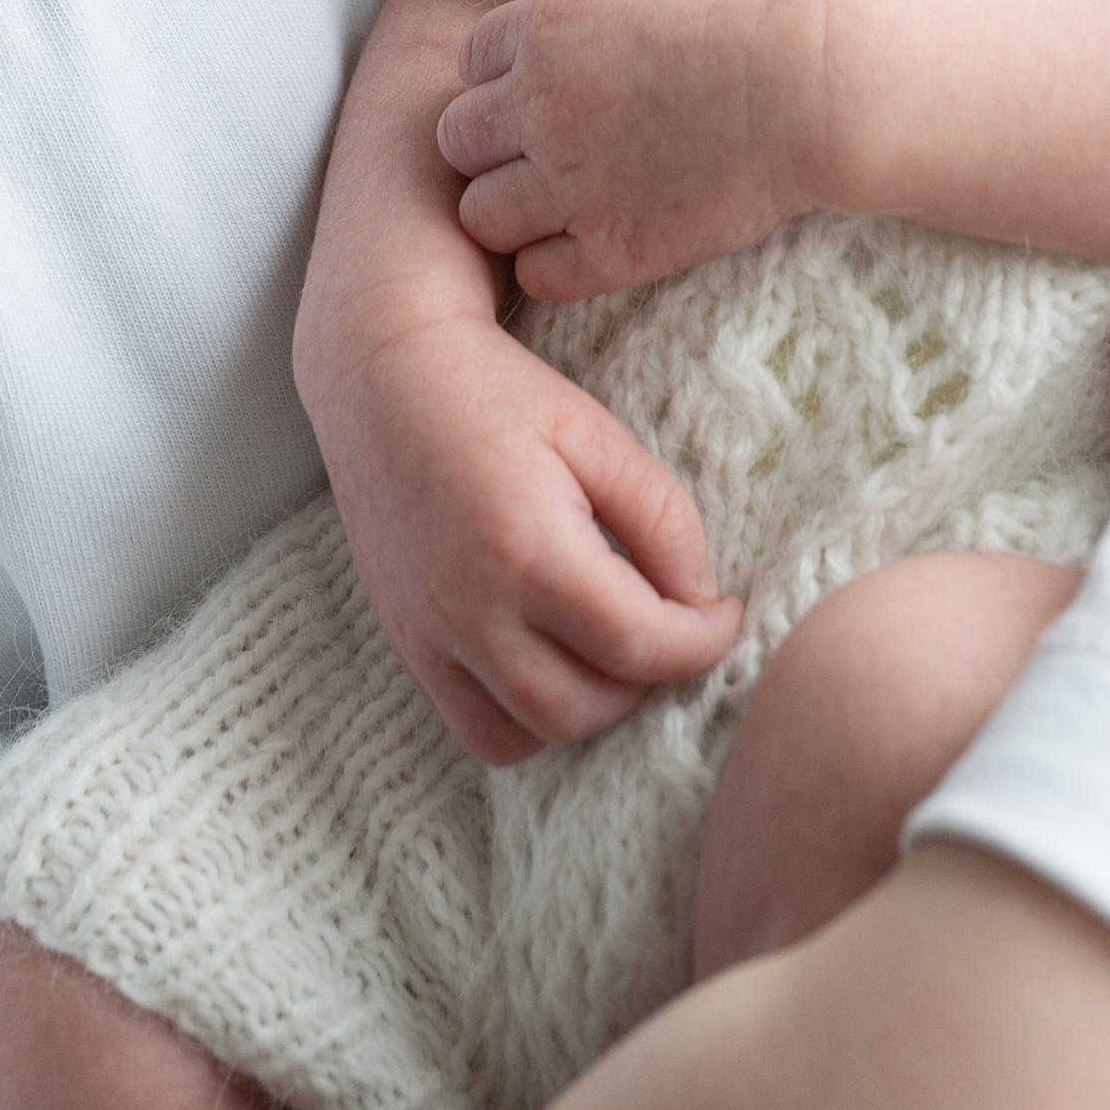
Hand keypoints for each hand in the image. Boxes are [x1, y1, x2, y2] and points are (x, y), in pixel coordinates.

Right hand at [302, 303, 740, 761]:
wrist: (382, 373)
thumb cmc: (495, 391)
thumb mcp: (595, 433)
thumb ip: (661, 518)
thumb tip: (699, 599)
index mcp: (526, 548)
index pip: (637, 643)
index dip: (701, 642)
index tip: (727, 616)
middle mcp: (469, 609)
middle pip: (586, 707)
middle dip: (648, 681)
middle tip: (673, 628)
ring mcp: (429, 636)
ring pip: (530, 736)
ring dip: (590, 709)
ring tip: (615, 648)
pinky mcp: (406, 646)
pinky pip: (477, 731)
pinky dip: (529, 720)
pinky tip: (556, 661)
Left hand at [434, 0, 829, 301]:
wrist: (806, 88)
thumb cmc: (742, 24)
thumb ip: (575, 24)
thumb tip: (550, 46)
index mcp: (546, 31)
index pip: (467, 64)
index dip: (499, 81)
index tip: (535, 94)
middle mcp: (539, 106)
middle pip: (455, 140)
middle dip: (490, 146)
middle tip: (537, 153)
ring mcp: (569, 182)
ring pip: (478, 215)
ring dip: (510, 210)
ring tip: (558, 205)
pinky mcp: (610, 248)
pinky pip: (534, 274)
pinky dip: (552, 264)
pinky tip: (589, 243)